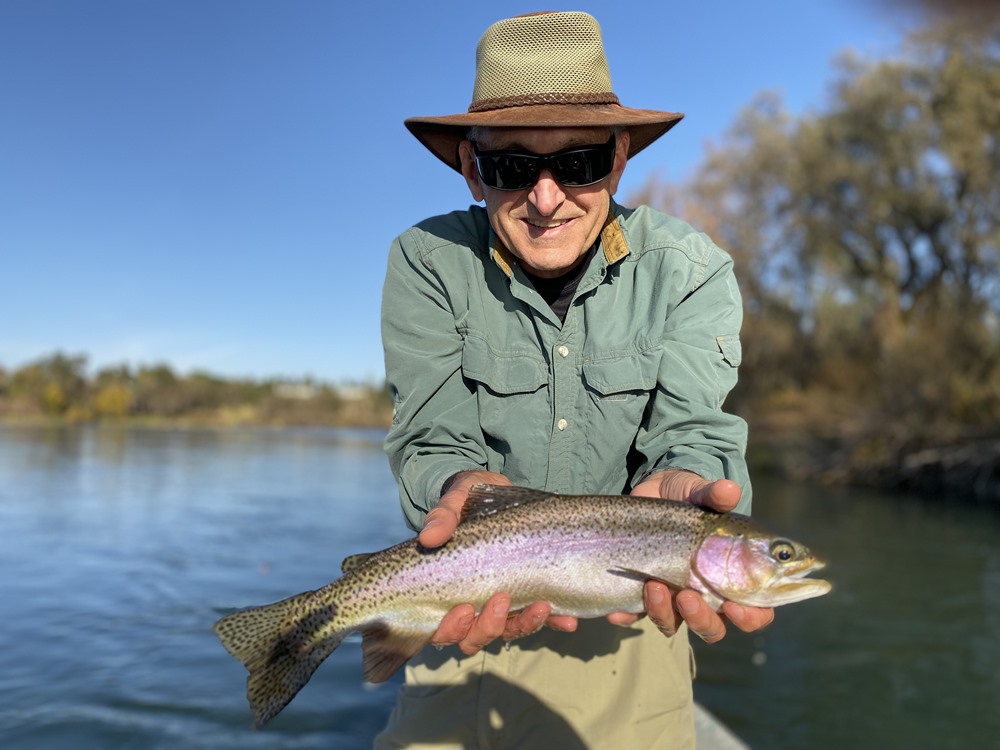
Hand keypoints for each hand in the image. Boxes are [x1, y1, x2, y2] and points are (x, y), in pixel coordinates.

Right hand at [421, 471, 577, 653]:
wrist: (496, 491)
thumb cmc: (466, 502)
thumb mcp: (454, 502)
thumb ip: (443, 517)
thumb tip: (429, 537)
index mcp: (448, 590)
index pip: (442, 628)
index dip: (451, 629)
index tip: (464, 609)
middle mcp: (474, 604)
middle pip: (476, 637)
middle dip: (488, 628)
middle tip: (502, 599)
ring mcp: (504, 603)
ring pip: (510, 631)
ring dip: (525, 624)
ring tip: (541, 606)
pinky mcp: (531, 594)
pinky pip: (544, 618)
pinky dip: (555, 622)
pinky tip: (568, 620)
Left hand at [608, 470, 774, 640]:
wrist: (653, 491)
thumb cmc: (689, 496)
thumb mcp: (700, 492)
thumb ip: (714, 495)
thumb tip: (729, 490)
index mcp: (732, 576)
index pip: (755, 611)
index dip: (750, 617)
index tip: (734, 606)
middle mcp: (705, 593)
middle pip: (712, 628)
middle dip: (700, 620)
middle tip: (687, 596)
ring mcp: (672, 595)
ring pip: (672, 624)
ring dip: (663, 613)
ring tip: (652, 585)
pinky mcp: (641, 591)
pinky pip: (634, 616)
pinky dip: (627, 617)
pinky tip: (618, 611)